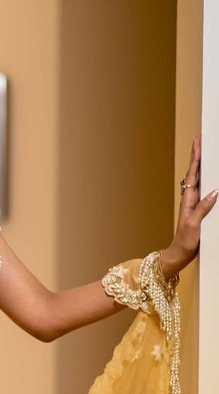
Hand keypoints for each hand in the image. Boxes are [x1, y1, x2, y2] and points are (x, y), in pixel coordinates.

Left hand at [164, 133, 216, 274]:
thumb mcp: (194, 225)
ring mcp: (194, 203)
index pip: (193, 173)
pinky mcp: (199, 209)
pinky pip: (204, 190)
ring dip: (201, 165)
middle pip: (195, 172)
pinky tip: (210, 176)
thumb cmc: (185, 241)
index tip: (197, 142)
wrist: (180, 253)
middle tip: (199, 139)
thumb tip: (214, 192)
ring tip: (203, 151)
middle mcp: (190, 198)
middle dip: (197, 156)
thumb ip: (203, 209)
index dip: (195, 157)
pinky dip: (207, 179)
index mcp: (188, 199)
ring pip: (199, 179)